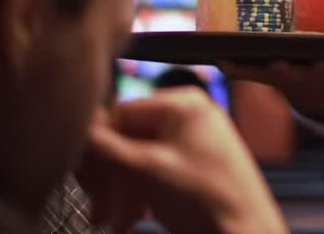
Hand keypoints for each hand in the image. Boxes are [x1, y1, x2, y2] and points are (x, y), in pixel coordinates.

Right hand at [79, 87, 287, 233]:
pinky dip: (139, 193)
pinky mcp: (197, 163)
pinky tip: (130, 219)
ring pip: (138, 158)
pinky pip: (156, 171)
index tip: (83, 180)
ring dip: (120, 190)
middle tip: (97, 207)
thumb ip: (105, 147)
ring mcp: (194, 138)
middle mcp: (189, 113)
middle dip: (108, 177)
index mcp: (181, 103)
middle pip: (127, 138)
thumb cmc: (203, 197)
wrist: (246, 233)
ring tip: (112, 220)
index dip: (95, 148)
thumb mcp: (145, 170)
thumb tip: (76, 129)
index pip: (117, 114)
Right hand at [217, 60, 323, 122]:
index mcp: (288, 73)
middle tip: (316, 61)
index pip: (281, 71)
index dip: (279, 69)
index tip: (278, 65)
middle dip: (312, 67)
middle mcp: (308, 72)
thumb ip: (243, 69)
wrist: (313, 92)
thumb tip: (218, 60)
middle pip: (309, 70)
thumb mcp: (266, 76)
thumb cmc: (288, 73)